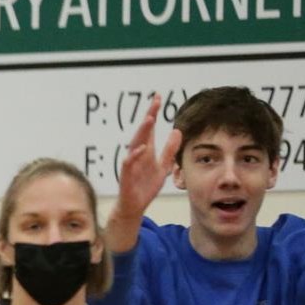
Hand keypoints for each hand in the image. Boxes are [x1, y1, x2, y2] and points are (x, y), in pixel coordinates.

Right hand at [113, 93, 181, 222]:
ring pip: (135, 143)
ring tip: (150, 118)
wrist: (135, 206)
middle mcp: (138, 154)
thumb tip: (177, 131)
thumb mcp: (163, 167)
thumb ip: (169, 150)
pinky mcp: (127, 176)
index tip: (158, 98)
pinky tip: (143, 147)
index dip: (153, 113)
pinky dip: (135, 155)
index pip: (150, 128)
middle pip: (143, 131)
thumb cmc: (146, 187)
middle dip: (149, 116)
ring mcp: (131, 164)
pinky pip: (129, 163)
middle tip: (155, 102)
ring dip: (142, 131)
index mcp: (147, 151)